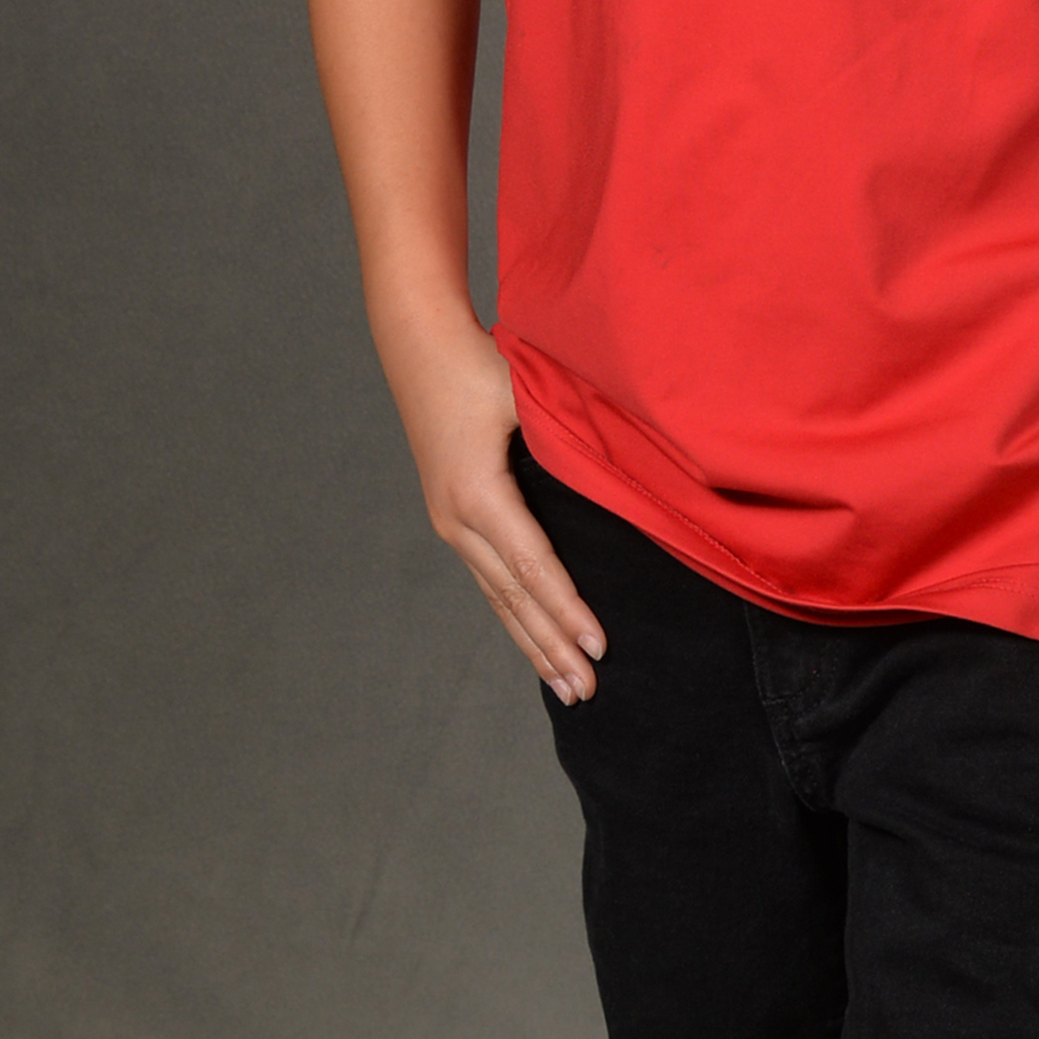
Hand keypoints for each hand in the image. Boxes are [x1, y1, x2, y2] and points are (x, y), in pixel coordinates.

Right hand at [391, 325, 608, 704]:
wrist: (418, 345)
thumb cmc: (478, 363)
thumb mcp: (524, 391)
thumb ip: (565, 431)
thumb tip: (620, 469)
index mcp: (478, 493)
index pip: (534, 565)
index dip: (568, 607)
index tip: (599, 646)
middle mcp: (458, 518)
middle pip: (514, 597)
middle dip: (552, 648)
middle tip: (589, 693)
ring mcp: (450, 522)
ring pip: (498, 598)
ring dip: (533, 643)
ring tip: (566, 688)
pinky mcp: (452, 517)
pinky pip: (489, 580)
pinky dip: (514, 615)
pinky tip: (533, 639)